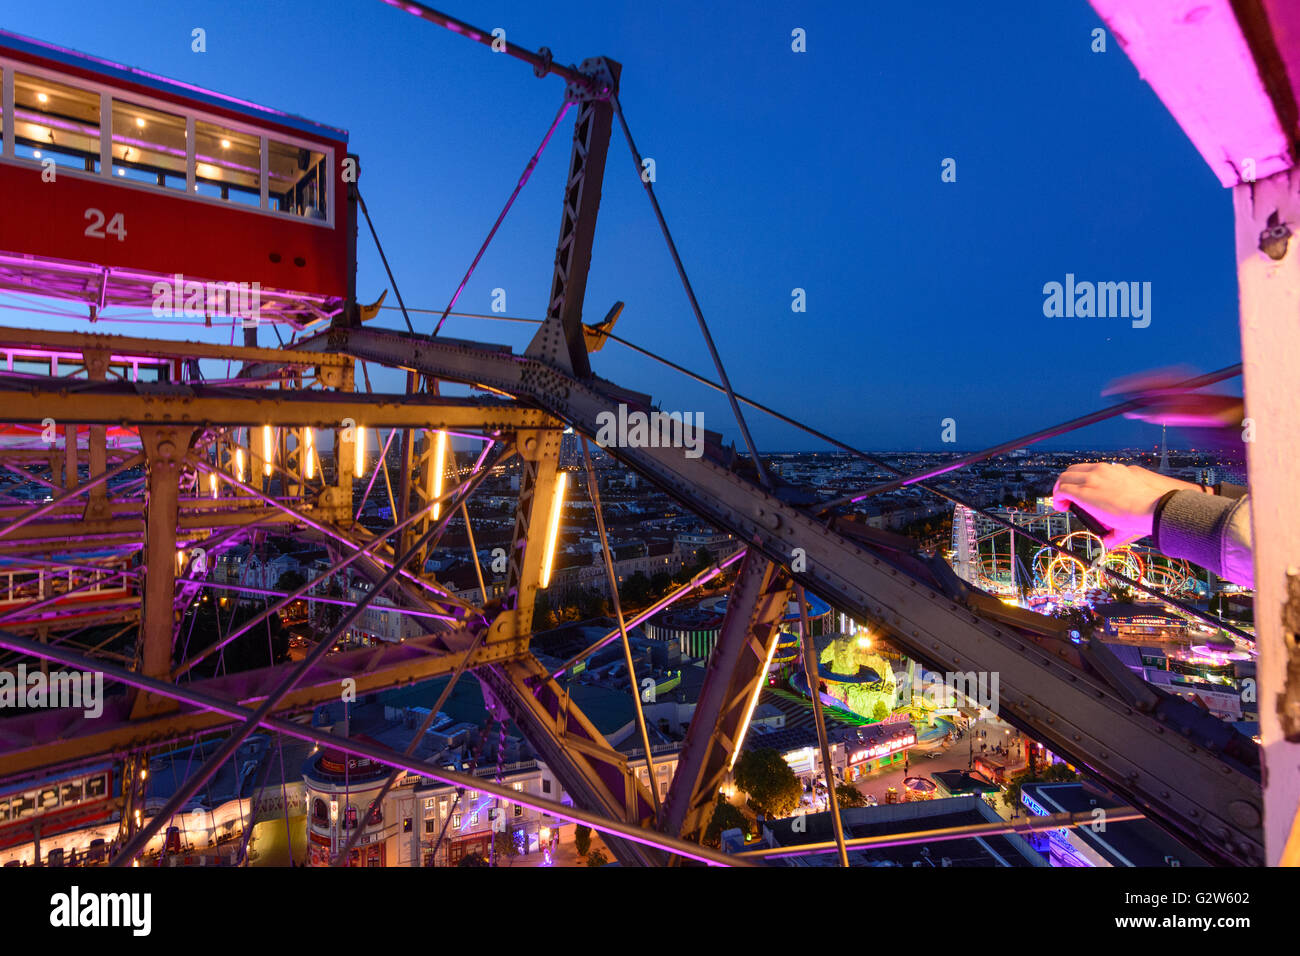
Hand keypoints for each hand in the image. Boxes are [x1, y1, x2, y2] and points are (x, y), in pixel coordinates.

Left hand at [1051, 463, 1203, 547]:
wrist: (1153, 507)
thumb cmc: (1149, 507)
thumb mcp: (1133, 504)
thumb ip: (1122, 516)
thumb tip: (1110, 539)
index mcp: (1114, 470)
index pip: (1090, 469)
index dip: (1080, 479)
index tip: (1079, 491)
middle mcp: (1101, 471)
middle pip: (1073, 470)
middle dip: (1067, 483)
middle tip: (1068, 499)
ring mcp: (1092, 479)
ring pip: (1064, 478)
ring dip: (1059, 490)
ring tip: (1062, 504)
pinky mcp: (1085, 491)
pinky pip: (1062, 490)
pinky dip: (1057, 498)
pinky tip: (1061, 507)